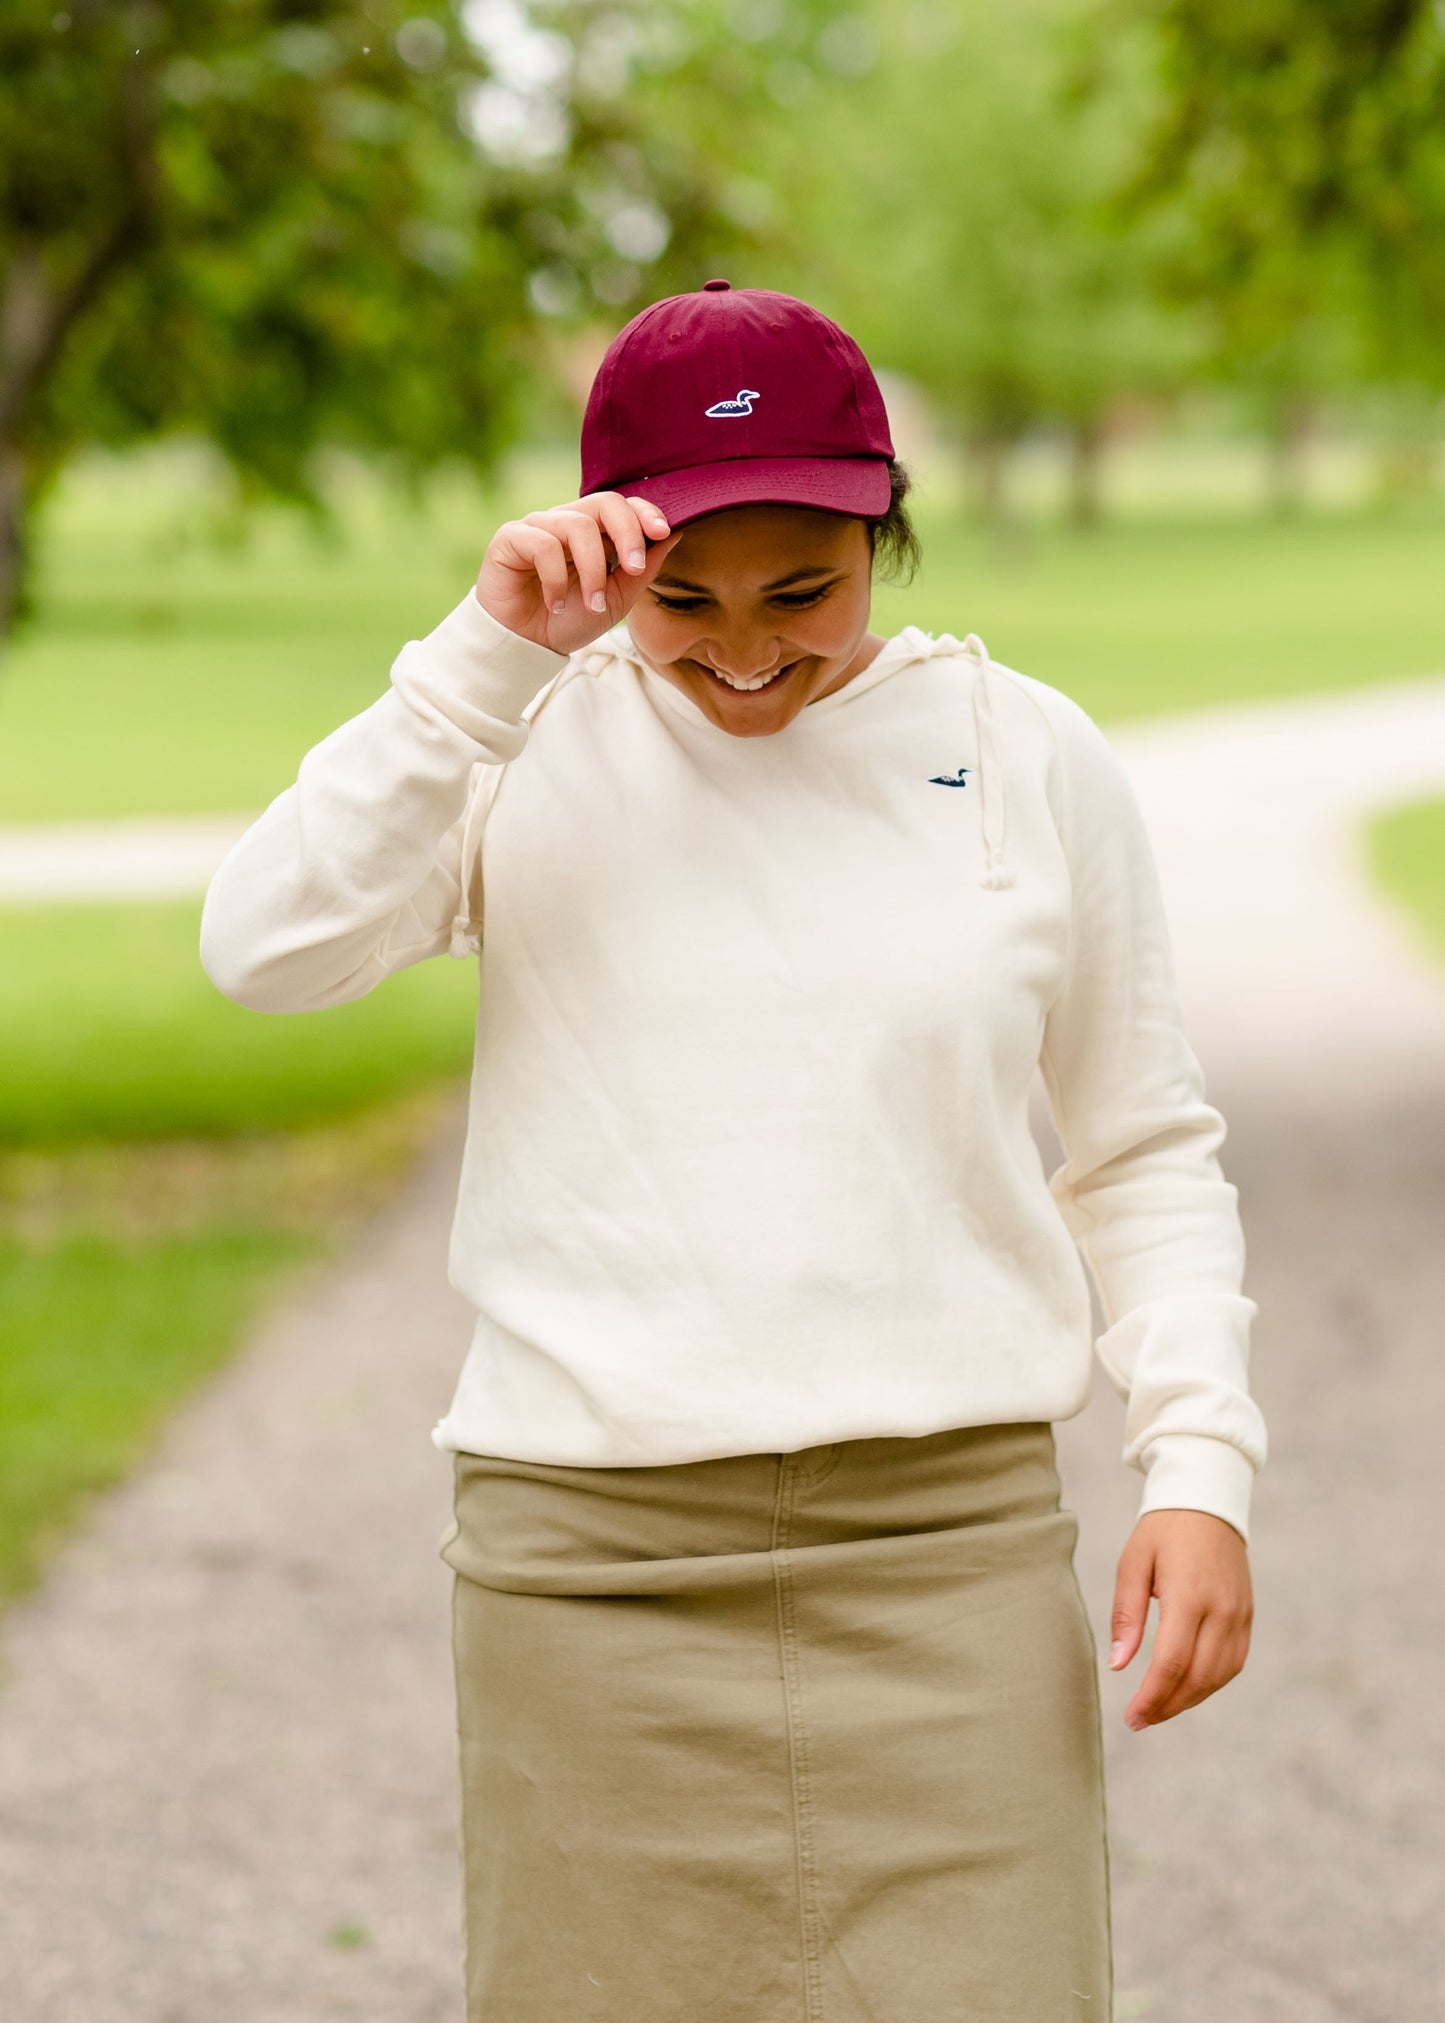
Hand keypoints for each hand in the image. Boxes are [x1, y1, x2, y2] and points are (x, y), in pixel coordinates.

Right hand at [476, 490, 683, 654]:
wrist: (526, 646)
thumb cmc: (568, 621)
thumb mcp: (616, 600)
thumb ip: (642, 571)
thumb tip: (674, 535)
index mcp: (593, 532)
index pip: (622, 505)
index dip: (644, 513)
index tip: (663, 533)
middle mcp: (566, 522)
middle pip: (604, 502)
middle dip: (627, 533)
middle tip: (635, 568)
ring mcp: (538, 526)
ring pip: (577, 526)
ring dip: (593, 570)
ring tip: (592, 603)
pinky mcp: (511, 538)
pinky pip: (544, 545)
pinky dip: (556, 579)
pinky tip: (555, 604)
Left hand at [1109, 1508, 1252, 1729]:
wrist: (1208, 1502)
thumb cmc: (1162, 1530)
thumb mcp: (1133, 1563)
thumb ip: (1126, 1615)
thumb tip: (1119, 1664)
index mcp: (1189, 1596)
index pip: (1171, 1663)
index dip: (1152, 1697)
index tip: (1132, 1717)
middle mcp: (1221, 1610)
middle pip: (1197, 1677)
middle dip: (1167, 1706)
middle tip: (1139, 1721)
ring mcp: (1240, 1615)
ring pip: (1219, 1676)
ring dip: (1189, 1699)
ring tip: (1159, 1709)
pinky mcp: (1248, 1616)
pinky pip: (1233, 1662)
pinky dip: (1210, 1682)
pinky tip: (1187, 1688)